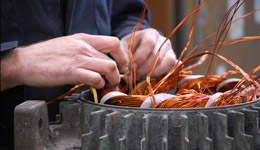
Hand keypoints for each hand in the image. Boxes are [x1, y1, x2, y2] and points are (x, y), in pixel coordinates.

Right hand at [1, 33, 127, 90]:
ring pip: (110, 67)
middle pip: (114, 59)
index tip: (121, 66)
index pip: (113, 42)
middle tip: (115, 81)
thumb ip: (85, 51)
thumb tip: (99, 61)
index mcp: (83, 39)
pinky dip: (100, 84)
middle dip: (119, 73)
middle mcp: (84, 46)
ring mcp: (78, 58)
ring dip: (112, 80)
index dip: (122, 55)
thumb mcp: (69, 45)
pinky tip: (95, 87)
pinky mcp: (72, 72)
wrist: (25, 62)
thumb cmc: (46, 56)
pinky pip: (96, 78)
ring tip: (108, 86)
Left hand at [120, 28, 176, 79]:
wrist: (138, 48)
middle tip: (132, 77)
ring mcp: (171, 52)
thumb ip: (123, 58)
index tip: (130, 68)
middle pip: (157, 56)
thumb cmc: (129, 48)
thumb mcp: (123, 49)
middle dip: (143, 70)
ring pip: (168, 63)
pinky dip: (165, 76)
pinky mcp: (174, 62)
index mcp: (150, 34)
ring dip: (153, 74)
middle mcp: (164, 41)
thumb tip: (127, 73)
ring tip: (140, 78)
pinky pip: (174, 69)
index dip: (140, 57)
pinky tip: (153, 80)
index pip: (149, 43)